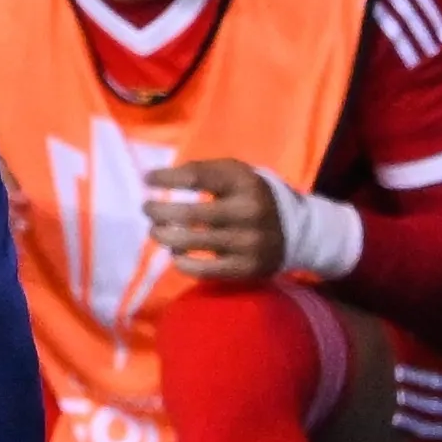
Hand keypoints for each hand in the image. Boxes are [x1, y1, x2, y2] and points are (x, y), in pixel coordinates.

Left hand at [143, 159, 282, 283]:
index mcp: (244, 182)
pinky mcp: (246, 268)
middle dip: (159, 211)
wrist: (295, 231)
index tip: (147, 179)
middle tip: (147, 209)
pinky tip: (176, 255)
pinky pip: (204, 270)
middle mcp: (248, 211)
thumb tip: (156, 178)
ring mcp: (248, 242)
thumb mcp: (235, 174)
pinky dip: (182, 262)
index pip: (196, 177)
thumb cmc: (251, 196)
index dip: (166, 178)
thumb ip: (202, 171)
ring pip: (192, 242)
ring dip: (165, 236)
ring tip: (157, 232)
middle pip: (190, 213)